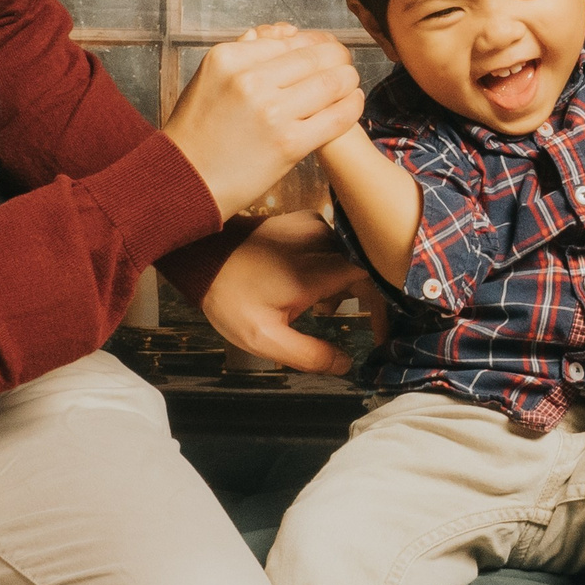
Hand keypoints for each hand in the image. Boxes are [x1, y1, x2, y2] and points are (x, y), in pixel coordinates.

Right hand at [163, 23, 363, 217]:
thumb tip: (286, 32)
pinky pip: (335, 117)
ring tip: (350, 81)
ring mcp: (271, 112)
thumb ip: (245, 52)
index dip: (314, 42)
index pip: (289, 40)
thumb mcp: (209, 78)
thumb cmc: (197, 131)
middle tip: (344, 62)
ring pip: (331, 82)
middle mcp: (249, 80)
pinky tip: (354, 102)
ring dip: (349, 79)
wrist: (185, 181)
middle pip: (315, 56)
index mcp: (228, 59)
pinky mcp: (289, 144)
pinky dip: (352, 106)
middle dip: (337, 57)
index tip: (324, 49)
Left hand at [198, 211, 378, 374]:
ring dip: (343, 283)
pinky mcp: (304, 220)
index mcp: (316, 270)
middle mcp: (320, 241)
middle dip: (361, 299)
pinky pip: (334, 243)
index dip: (382, 307)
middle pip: (364, 267)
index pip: (372, 280)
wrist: (201, 255)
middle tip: (341, 320)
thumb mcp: (264, 339)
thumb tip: (345, 364)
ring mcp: (313, 225)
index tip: (380, 332)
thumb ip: (308, 355)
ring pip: (350, 256)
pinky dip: (331, 264)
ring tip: (318, 307)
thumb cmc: (230, 297)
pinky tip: (308, 283)